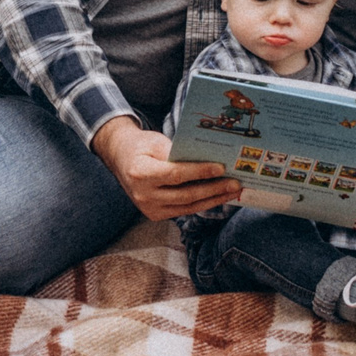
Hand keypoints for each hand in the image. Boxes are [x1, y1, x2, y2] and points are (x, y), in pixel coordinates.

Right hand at [92, 116, 241, 221]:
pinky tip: (218, 196)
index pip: (175, 174)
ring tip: (232, 191)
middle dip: (213, 189)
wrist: (121, 159)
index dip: (199, 172)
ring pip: (187, 207)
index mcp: (141, 173)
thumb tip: (206, 160)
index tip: (221, 168)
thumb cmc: (141, 146)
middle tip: (235, 183)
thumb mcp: (156, 141)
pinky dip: (202, 204)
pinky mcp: (154, 215)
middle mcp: (143, 194)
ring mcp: (148, 208)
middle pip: (185, 195)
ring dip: (213, 200)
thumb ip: (176, 152)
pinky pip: (183, 210)